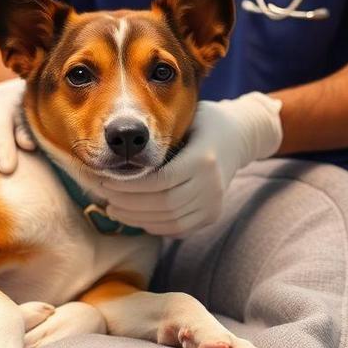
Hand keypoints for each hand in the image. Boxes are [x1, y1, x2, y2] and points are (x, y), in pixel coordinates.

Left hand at [97, 92, 282, 236]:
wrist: (241, 138)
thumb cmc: (204, 123)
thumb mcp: (186, 119)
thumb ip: (159, 136)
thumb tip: (118, 150)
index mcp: (203, 159)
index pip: (160, 181)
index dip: (130, 186)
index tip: (106, 182)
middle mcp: (211, 185)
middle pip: (163, 204)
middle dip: (129, 205)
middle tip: (106, 199)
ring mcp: (214, 203)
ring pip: (170, 220)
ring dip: (137, 219)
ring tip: (115, 210)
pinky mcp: (212, 215)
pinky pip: (180, 229)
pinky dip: (155, 226)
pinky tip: (136, 217)